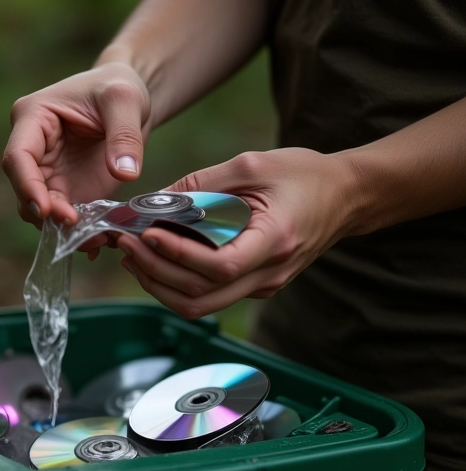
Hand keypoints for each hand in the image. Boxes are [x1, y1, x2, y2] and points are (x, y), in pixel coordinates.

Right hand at [2, 62, 150, 232]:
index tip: (47, 210)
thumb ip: (124, 135)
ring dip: (63, 230)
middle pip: (25, 190)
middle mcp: (33, 150)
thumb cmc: (119, 87)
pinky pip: (65, 218)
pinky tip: (98, 242)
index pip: (17, 158)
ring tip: (93, 240)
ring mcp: (49, 175)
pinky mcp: (68, 192)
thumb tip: (124, 173)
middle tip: (75, 226)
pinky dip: (80, 234)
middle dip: (46, 214)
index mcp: (33, 119)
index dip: (27, 185)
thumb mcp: (125, 101)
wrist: (129, 102)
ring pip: (42, 211)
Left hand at [116, 147, 359, 318]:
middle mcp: (268, 274)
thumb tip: (153, 199)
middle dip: (155, 273)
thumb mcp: (252, 164)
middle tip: (126, 245)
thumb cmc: (303, 175)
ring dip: (160, 285)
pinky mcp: (254, 286)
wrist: (345, 197)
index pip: (219, 267)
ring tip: (133, 256)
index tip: (148, 234)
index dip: (179, 256)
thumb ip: (202, 183)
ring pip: (200, 305)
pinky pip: (208, 297)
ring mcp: (261, 286)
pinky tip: (156, 260)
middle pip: (200, 296)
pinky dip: (176, 284)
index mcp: (273, 241)